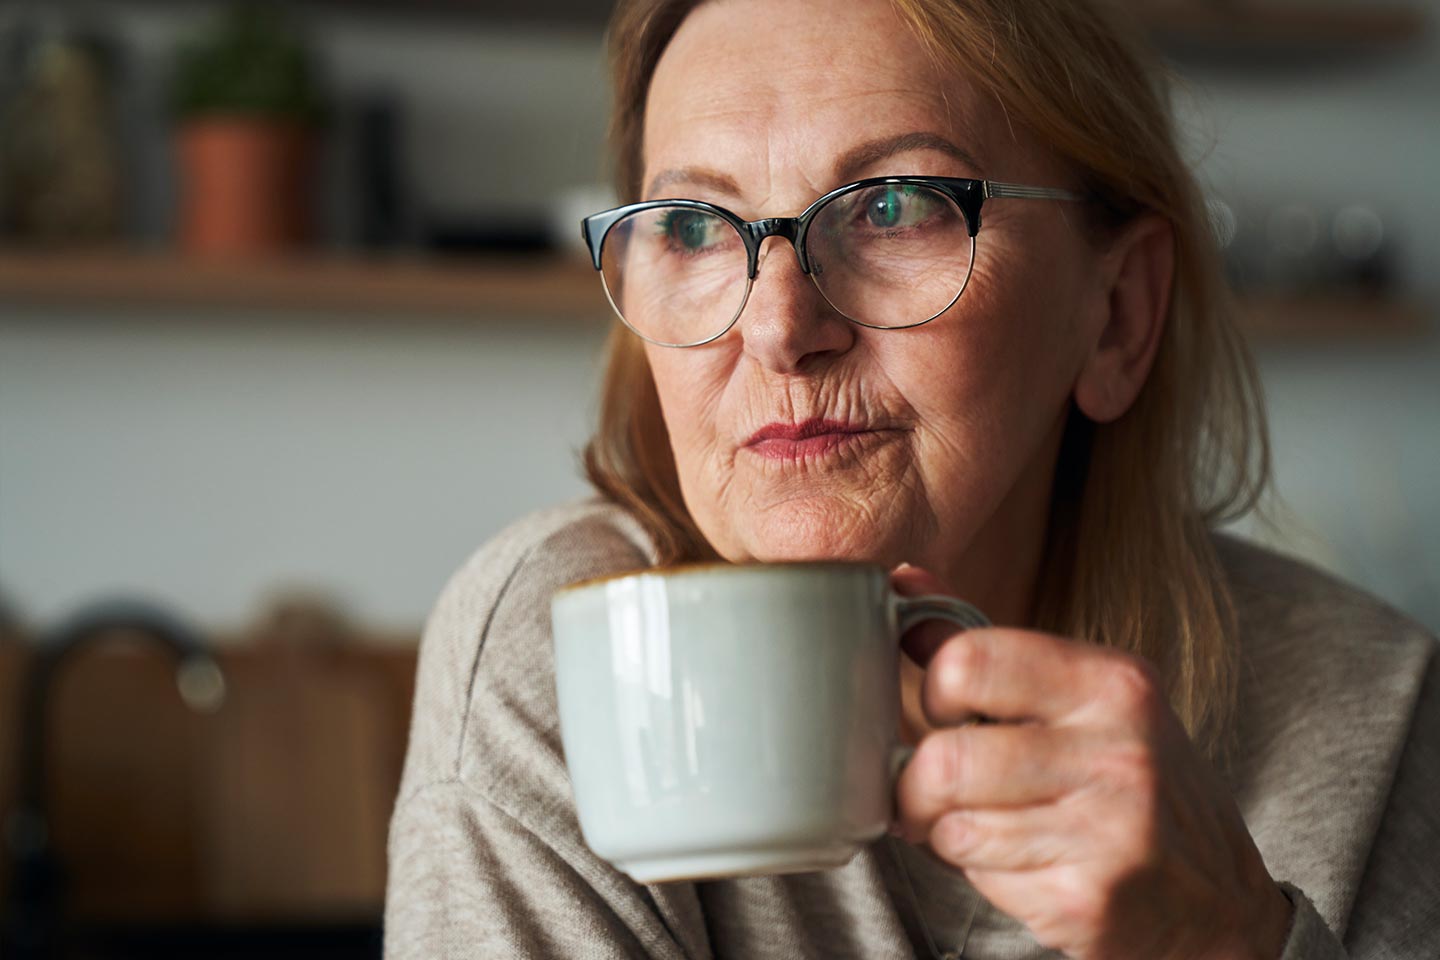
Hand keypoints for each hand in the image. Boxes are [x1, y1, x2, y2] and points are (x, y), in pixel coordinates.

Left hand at [891, 565, 1292, 959]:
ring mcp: (1108, 832)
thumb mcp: (1081, 698)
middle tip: (938, 791)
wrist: (1217, 900)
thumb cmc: (1130, 785)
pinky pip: (981, 881)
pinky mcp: (1088, 901)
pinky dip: (984, 878)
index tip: (949, 715)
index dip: (936, 694)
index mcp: (1113, 683)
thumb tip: (902, 580)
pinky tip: (1026, 868)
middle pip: (944, 760)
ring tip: (990, 829)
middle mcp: (1119, 752)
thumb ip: (985, 645)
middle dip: (919, 785)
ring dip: (951, 834)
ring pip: (953, 826)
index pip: (968, 662)